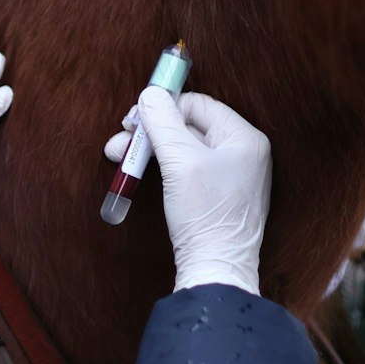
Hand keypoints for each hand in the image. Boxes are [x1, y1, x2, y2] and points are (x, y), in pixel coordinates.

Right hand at [105, 89, 269, 294]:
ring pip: (184, 148)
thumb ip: (163, 122)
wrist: (215, 270)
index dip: (163, 108)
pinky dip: (163, 167)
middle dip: (151, 132)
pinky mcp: (218, 195)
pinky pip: (188, 168)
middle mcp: (243, 152)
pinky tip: (139, 170)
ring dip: (151, 149)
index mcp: (244, 138)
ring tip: (120, 157)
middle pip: (189, 126)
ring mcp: (232, 175)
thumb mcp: (180, 161)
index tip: (133, 119)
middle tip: (122, 139)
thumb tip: (151, 94)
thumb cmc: (205, 215)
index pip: (199, 105)